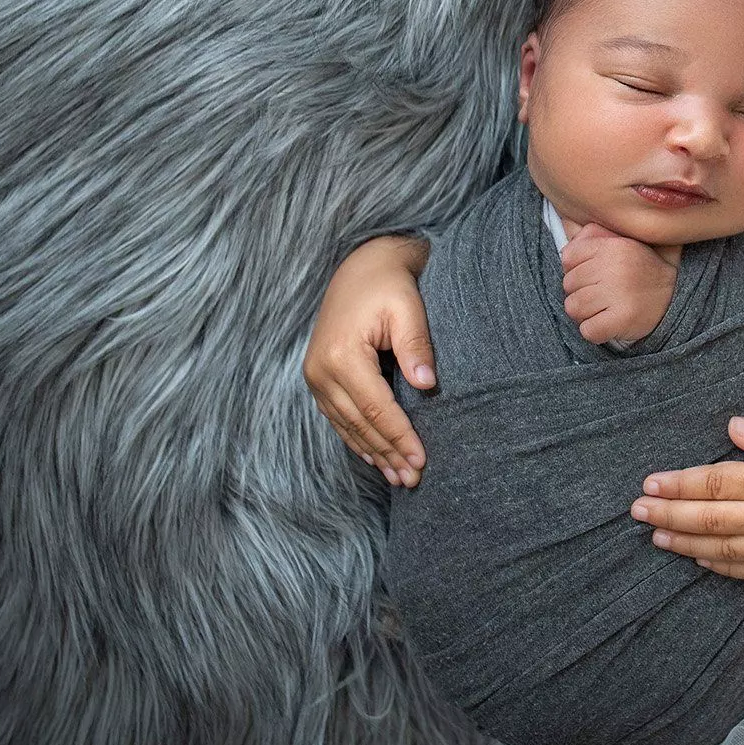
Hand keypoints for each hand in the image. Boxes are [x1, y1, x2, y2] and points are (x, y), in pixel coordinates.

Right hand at [303, 234, 432, 486]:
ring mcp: (315, 377)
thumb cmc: (388, 284)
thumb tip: (427, 385)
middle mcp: (321, 371)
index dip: (399, 437)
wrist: (361, 265)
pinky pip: (338, 418)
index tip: (422, 459)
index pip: (376, 408)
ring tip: (399, 477)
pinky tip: (374, 457)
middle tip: (414, 479)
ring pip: (347, 427)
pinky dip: (357, 440)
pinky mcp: (319, 378)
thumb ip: (416, 345)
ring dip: (373, 454)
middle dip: (388, 454)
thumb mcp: (407, 307)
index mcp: (342, 355)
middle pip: (359, 424)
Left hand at [561, 224, 678, 345]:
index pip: (568, 258)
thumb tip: (564, 251)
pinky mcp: (622, 319)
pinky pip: (587, 331)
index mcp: (612, 246)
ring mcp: (618, 294)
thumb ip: (591, 237)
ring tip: (603, 309)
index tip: (592, 276)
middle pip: (568, 285)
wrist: (675, 295)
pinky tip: (608, 324)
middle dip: (580, 293)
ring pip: (573, 308)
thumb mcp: (620, 242)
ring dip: (585, 313)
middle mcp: (615, 267)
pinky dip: (594, 331)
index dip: (575, 270)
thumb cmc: (639, 269)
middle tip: (601, 295)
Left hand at [630, 418, 743, 578]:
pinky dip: (720, 566)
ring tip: (658, 536)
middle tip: (637, 511)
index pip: (714, 483)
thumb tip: (730, 429)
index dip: (678, 484)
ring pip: (722, 549)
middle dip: (669, 514)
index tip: (649, 483)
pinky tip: (701, 559)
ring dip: (686, 542)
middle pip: (708, 518)